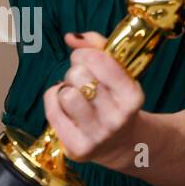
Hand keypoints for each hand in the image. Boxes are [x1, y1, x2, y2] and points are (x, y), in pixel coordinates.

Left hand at [43, 31, 144, 167]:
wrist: (122, 143)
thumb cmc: (115, 99)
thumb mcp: (118, 72)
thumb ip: (97, 46)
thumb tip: (70, 37)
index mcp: (132, 96)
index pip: (100, 61)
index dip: (85, 54)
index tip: (85, 60)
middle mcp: (117, 118)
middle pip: (78, 76)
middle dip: (75, 72)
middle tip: (82, 81)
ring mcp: (98, 136)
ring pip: (65, 94)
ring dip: (65, 89)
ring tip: (76, 95)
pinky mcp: (78, 148)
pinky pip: (52, 111)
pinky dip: (53, 102)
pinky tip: (66, 107)